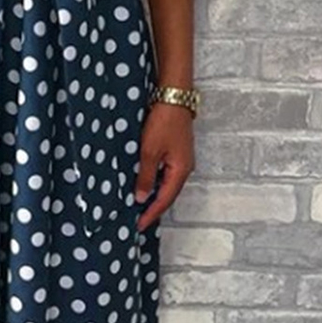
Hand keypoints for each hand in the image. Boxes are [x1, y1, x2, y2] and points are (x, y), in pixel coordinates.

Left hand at [133, 100, 194, 231]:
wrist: (173, 96)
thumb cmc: (164, 122)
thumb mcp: (149, 151)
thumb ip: (145, 175)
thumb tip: (141, 198)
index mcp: (180, 171)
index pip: (165, 200)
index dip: (151, 213)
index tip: (139, 225)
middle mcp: (184, 167)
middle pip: (168, 193)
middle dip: (153, 206)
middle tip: (137, 218)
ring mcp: (180, 158)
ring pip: (166, 182)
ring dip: (153, 193)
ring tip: (138, 203)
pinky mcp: (175, 149)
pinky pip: (165, 171)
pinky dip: (154, 179)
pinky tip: (144, 180)